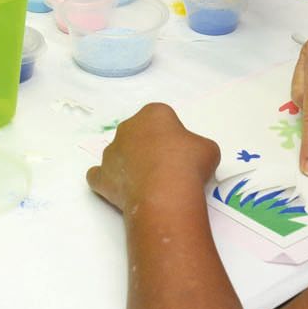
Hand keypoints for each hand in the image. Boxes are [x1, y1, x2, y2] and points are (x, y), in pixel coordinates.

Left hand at [87, 102, 220, 216]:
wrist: (164, 194)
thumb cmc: (188, 164)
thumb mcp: (208, 149)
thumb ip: (196, 146)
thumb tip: (191, 157)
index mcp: (153, 114)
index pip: (162, 118)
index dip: (172, 136)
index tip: (181, 153)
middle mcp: (128, 128)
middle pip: (138, 134)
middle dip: (149, 148)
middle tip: (167, 168)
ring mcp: (111, 152)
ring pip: (120, 154)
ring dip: (131, 165)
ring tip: (150, 185)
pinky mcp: (102, 176)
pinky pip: (99, 175)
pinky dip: (108, 181)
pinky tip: (121, 190)